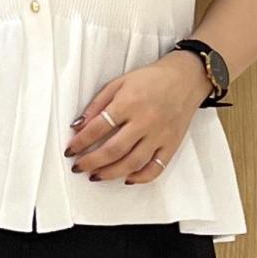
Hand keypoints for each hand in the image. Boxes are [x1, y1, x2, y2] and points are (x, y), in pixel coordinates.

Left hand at [63, 51, 210, 182]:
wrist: (186, 78)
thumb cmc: (150, 79)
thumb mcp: (119, 82)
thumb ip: (98, 104)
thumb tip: (78, 126)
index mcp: (129, 102)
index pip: (98, 127)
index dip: (80, 142)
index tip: (70, 151)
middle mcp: (145, 121)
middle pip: (114, 150)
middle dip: (91, 162)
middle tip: (78, 167)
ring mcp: (160, 135)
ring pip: (132, 162)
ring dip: (110, 173)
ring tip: (96, 176)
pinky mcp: (171, 144)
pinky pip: (156, 168)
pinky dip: (141, 178)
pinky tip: (127, 179)